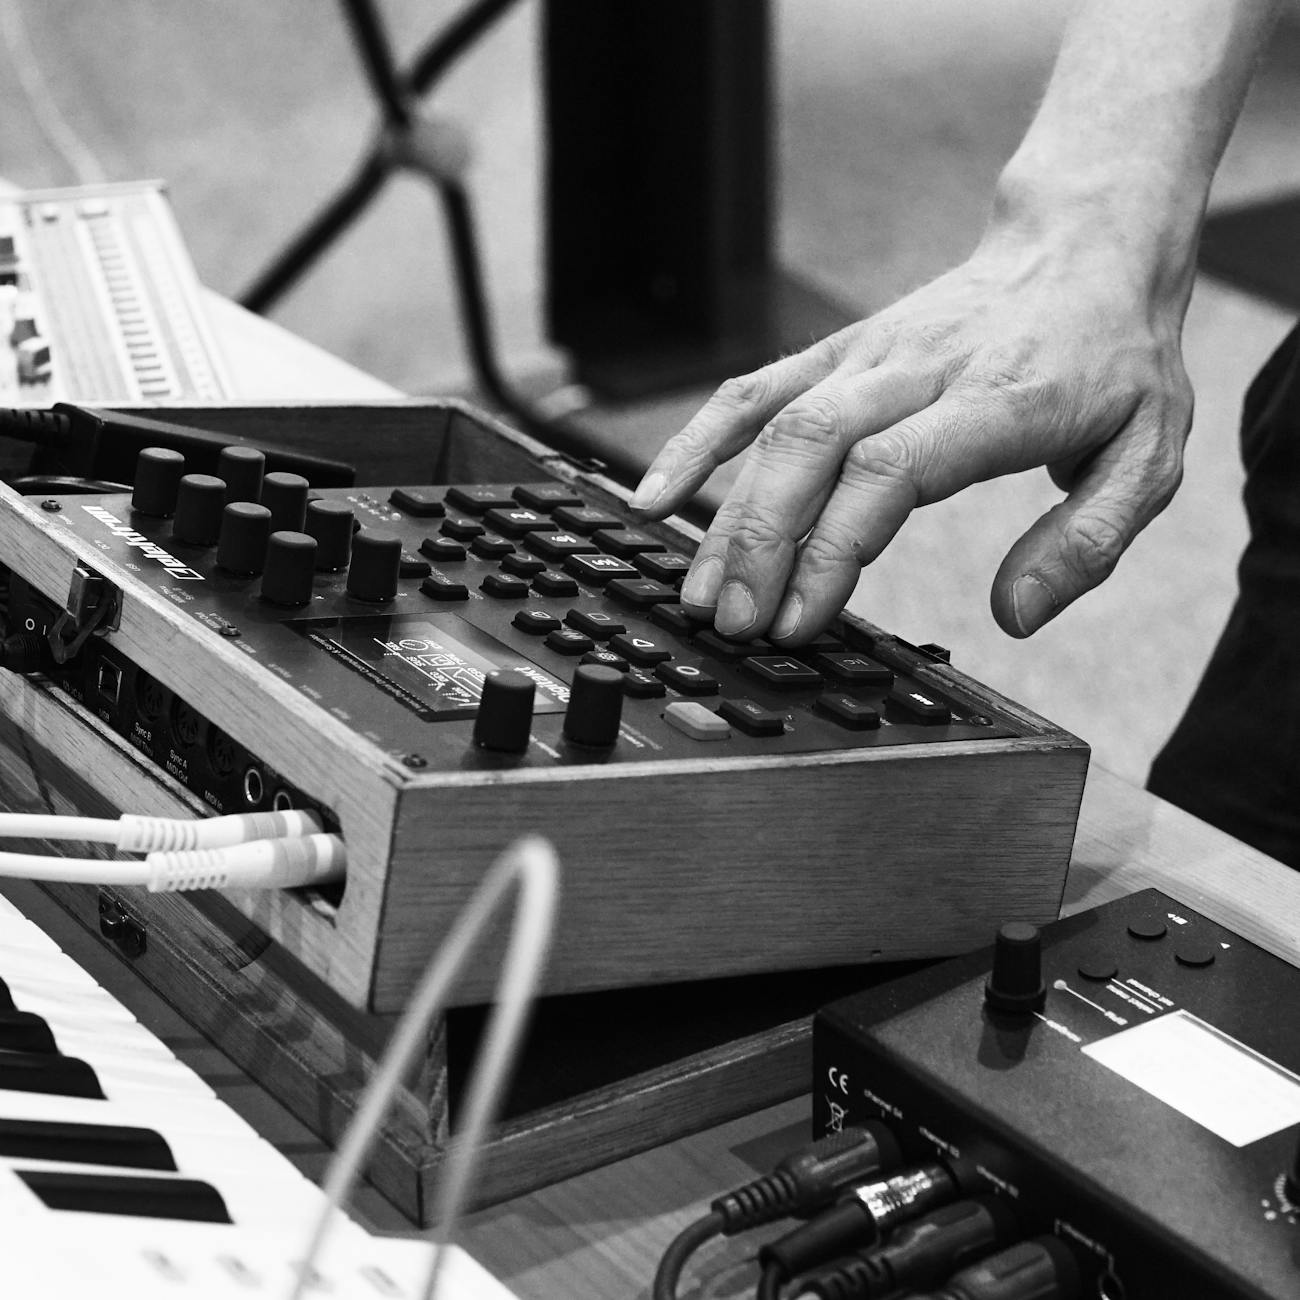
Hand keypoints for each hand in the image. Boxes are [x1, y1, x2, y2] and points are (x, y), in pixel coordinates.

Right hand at [628, 226, 1193, 641]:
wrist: (1081, 250)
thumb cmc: (1116, 362)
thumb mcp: (1150, 457)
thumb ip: (1086, 541)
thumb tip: (1014, 616)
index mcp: (997, 399)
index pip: (890, 470)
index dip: (832, 547)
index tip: (801, 620)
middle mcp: (916, 370)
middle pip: (811, 447)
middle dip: (760, 543)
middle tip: (734, 624)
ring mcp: (865, 354)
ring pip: (772, 424)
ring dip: (724, 511)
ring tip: (697, 592)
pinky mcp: (834, 351)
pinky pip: (751, 390)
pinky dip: (696, 442)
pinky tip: (654, 498)